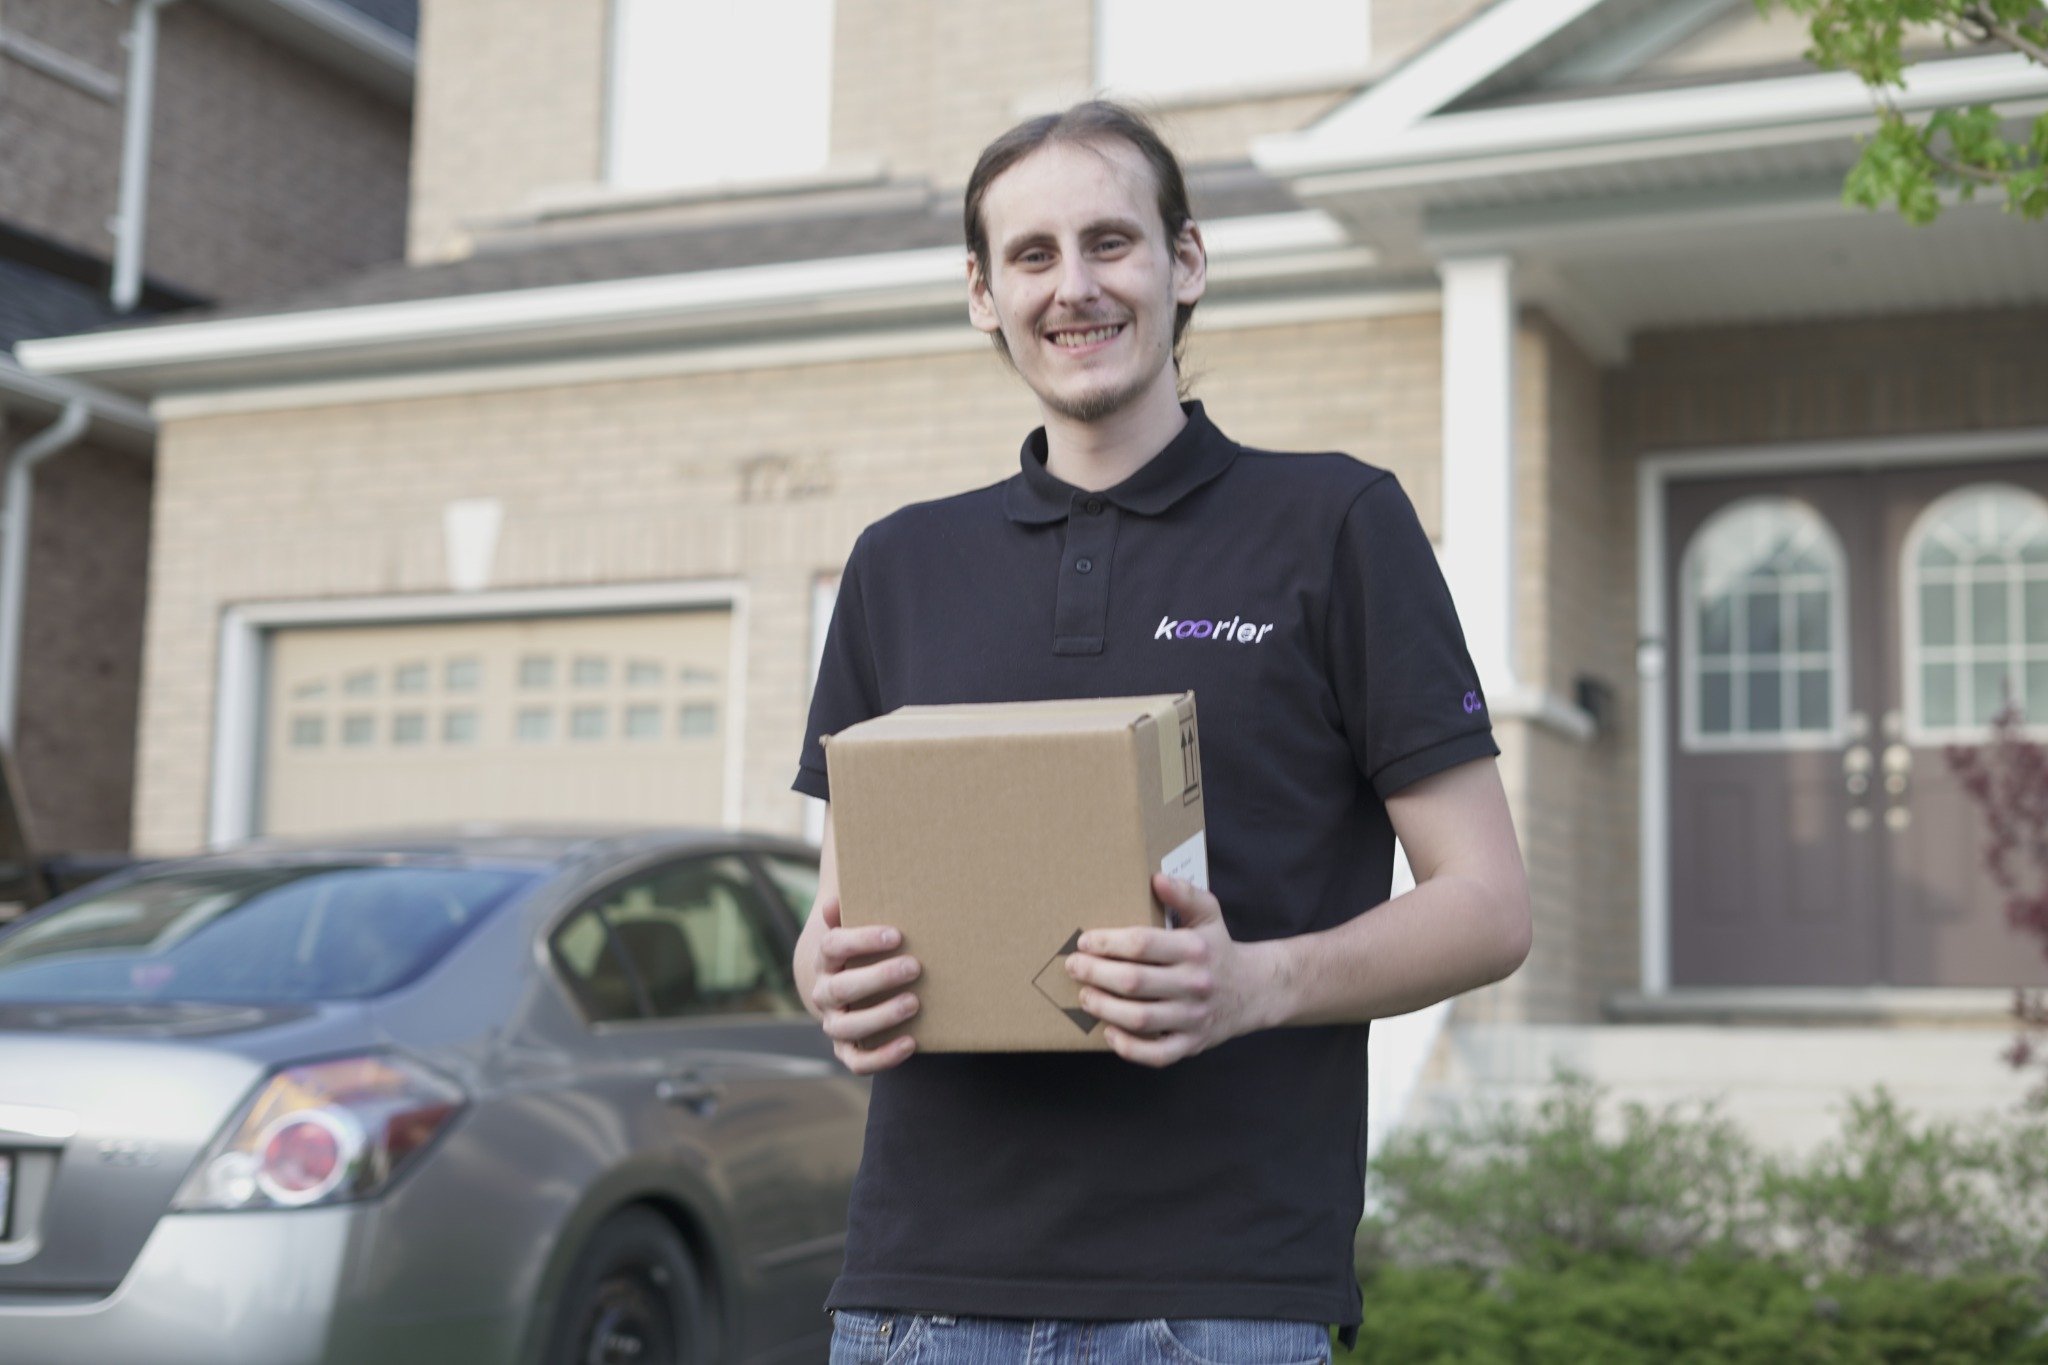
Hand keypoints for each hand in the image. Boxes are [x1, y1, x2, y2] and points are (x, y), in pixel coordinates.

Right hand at [807, 897, 920, 1073]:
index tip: (896, 934)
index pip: (832, 947)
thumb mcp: (857, 930)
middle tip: (914, 966)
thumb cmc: (863, 953)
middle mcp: (825, 994)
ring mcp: (835, 1024)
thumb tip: (834, 901)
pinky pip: (858, 1062)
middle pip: (841, 988)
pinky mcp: (847, 1050)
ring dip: (881, 1015)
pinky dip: (883, 1056)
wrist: (847, 991)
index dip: (861, 940)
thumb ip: (851, 915)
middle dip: (878, 977)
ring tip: (914, 1003)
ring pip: (848, 1027)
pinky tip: (911, 1043)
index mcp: (825, 961)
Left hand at [1063, 874, 1281, 1066]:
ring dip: (1104, 1008)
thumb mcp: (1209, 914)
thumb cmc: (1218, 949)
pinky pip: (1156, 1054)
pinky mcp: (1192, 1044)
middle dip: (1096, 974)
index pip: (1143, 944)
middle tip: (1073, 966)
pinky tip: (1109, 1031)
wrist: (1254, 990)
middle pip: (1134, 982)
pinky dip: (1128, 1047)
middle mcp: (1195, 984)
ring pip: (1140, 1019)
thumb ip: (1184, 894)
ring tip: (1084, 995)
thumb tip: (1156, 878)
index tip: (1085, 941)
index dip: (1107, 942)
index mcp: (1195, 949)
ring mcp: (1193, 1018)